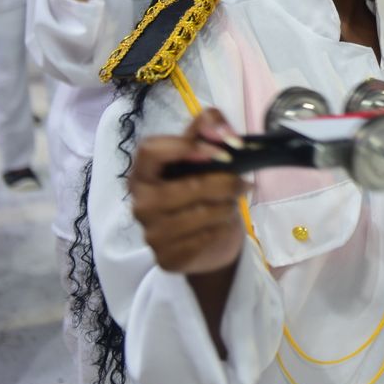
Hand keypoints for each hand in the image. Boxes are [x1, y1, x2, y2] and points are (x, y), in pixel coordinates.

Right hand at [128, 108, 246, 274]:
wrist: (209, 237)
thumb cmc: (202, 187)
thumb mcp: (204, 150)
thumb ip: (209, 125)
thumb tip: (224, 132)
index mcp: (143, 172)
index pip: (150, 150)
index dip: (187, 147)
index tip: (221, 152)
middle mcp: (140, 202)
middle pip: (187, 187)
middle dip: (223, 183)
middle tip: (243, 182)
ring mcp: (151, 233)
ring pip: (201, 215)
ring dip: (226, 206)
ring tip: (232, 202)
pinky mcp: (167, 258)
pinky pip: (205, 238)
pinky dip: (222, 228)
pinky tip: (222, 224)